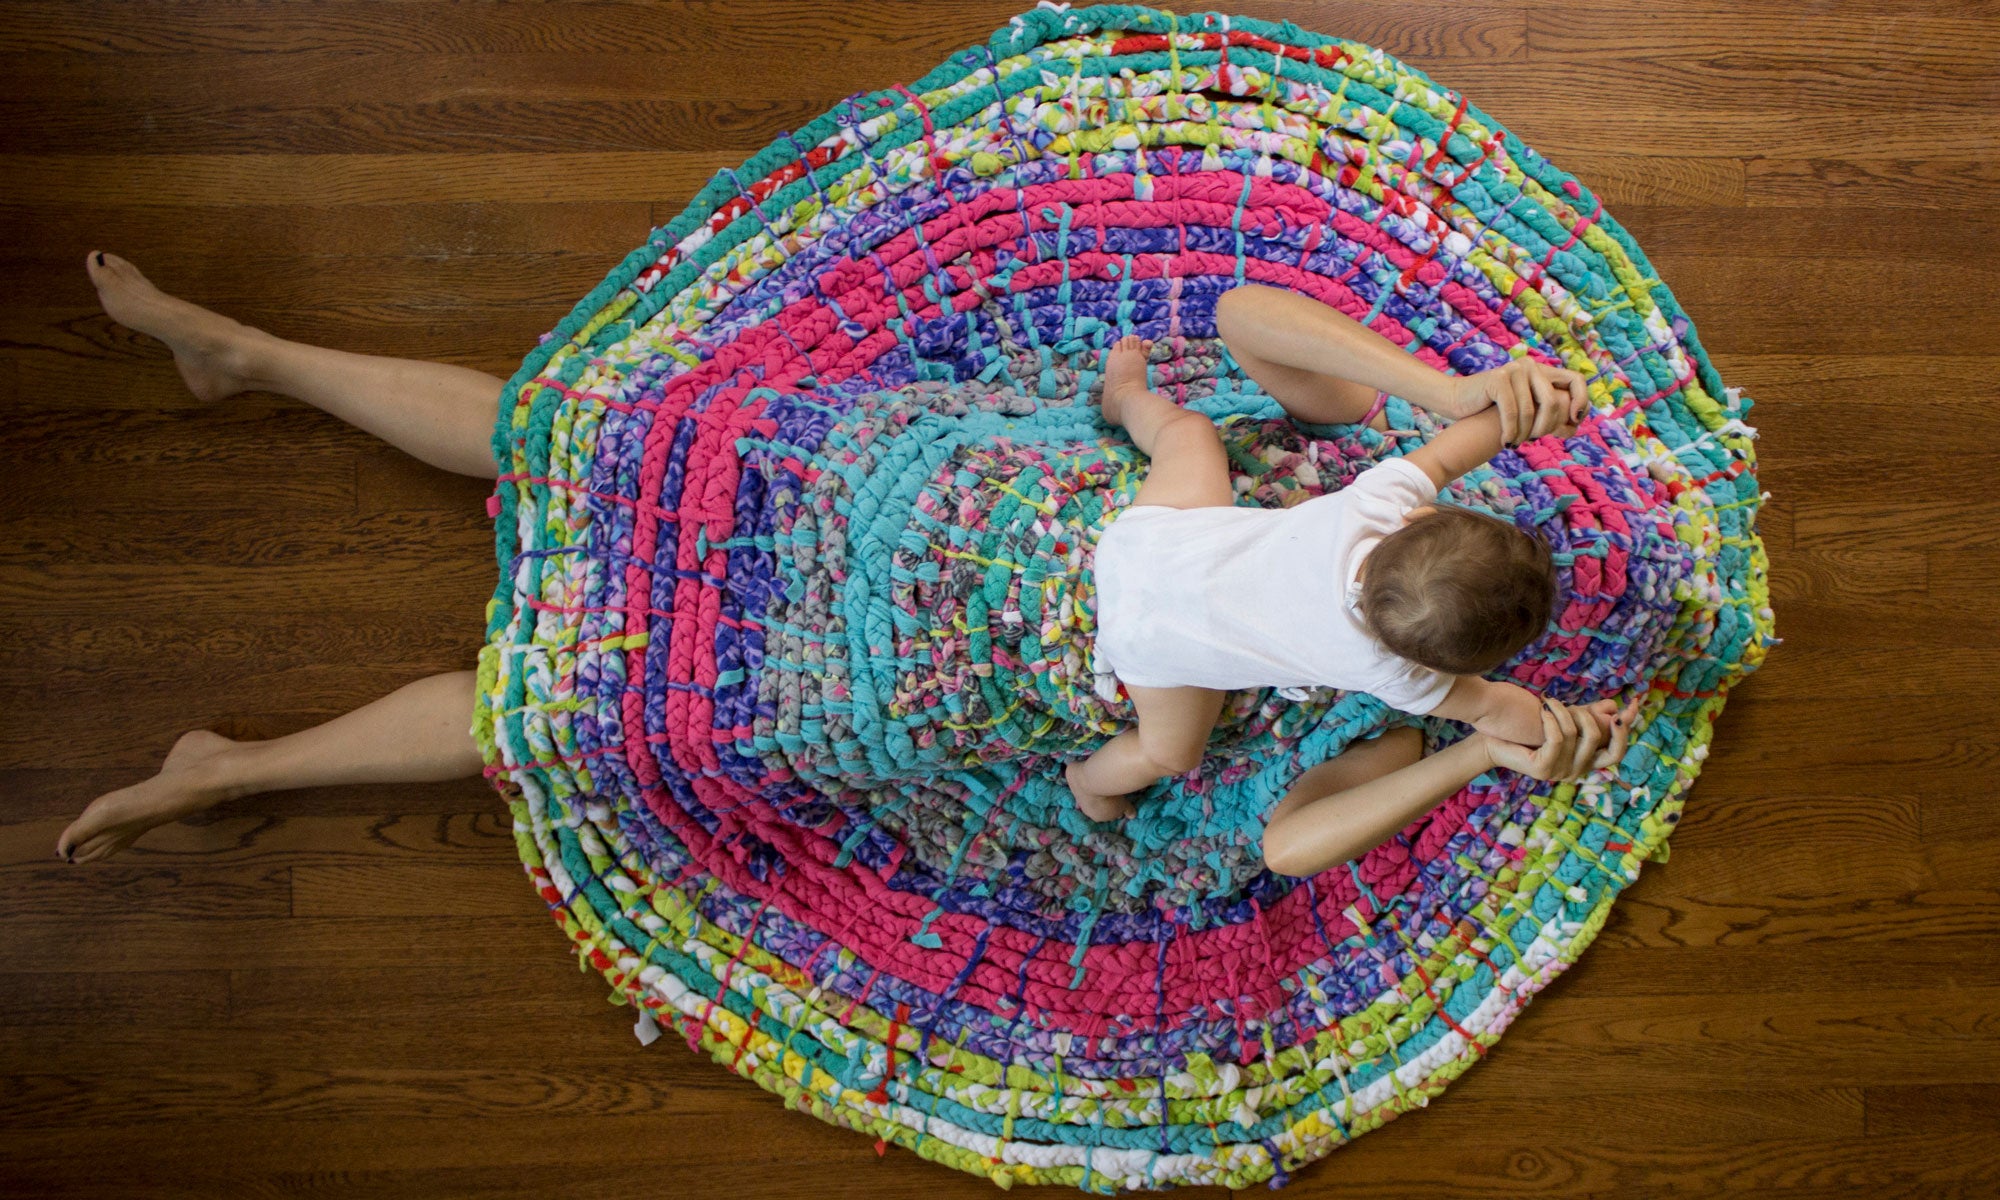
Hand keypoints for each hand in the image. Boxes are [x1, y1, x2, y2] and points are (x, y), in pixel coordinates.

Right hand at [1441, 359, 1589, 445]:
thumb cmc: (1493, 409)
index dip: (1582, 402)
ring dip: (1524, 433)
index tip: (1574, 422)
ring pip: (1531, 411)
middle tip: (1535, 440)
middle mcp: (1531, 366)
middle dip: (1546, 427)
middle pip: (1553, 401)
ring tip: (1516, 443)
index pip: (1577, 381)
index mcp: (1542, 371)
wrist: (1458, 400)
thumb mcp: (1526, 408)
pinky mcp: (1498, 379)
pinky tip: (1507, 441)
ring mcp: (1514, 370)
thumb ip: (1547, 412)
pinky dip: (1511, 431)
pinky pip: (1512, 412)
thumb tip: (1574, 426)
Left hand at [1483, 694, 1639, 781]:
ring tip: (1549, 701)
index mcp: (1585, 763)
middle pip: (1599, 741)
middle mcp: (1576, 772)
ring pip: (1575, 734)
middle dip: (1591, 718)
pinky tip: (1542, 709)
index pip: (1616, 753)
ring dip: (1563, 711)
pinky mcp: (1543, 769)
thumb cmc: (1530, 729)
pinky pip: (1557, 738)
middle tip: (1576, 705)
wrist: (1495, 739)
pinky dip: (1551, 719)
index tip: (1627, 708)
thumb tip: (1621, 706)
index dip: (1624, 732)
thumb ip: (1592, 715)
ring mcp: (1560, 773)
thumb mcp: (1567, 720)